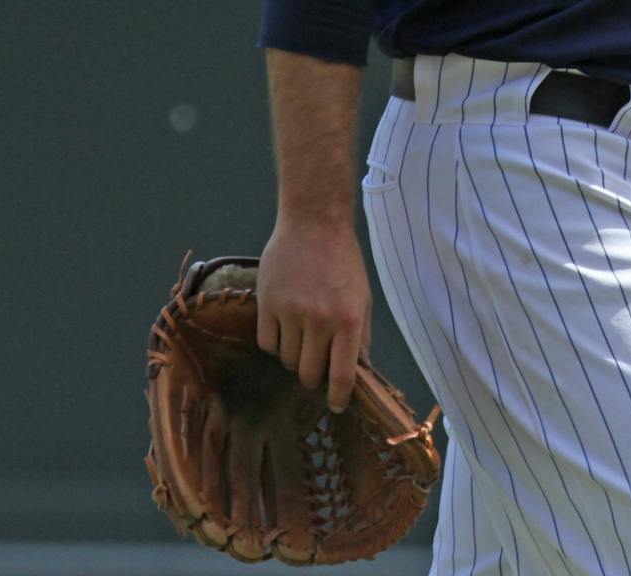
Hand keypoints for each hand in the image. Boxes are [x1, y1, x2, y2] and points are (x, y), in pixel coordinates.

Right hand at [257, 216, 373, 410]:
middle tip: (316, 363)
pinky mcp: (267, 305)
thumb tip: (359, 372)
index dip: (339, 397)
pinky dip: (275, 342)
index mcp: (350, 320)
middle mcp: (320, 320)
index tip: (336, 406)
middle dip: (313, 376)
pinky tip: (284, 324)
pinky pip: (267, 344)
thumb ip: (361, 335)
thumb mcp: (363, 298)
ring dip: (295, 355)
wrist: (314, 224)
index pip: (342, 375)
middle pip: (308, 373)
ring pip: (287, 360)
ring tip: (302, 334)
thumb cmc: (343, 262)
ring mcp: (291, 313)